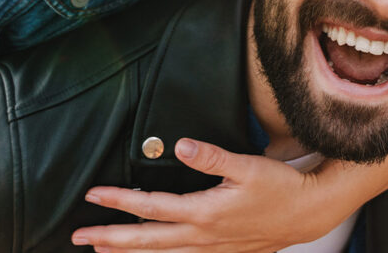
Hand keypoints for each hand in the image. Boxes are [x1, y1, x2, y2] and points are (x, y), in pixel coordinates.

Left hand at [72, 138, 343, 251]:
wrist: (308, 213)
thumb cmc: (279, 187)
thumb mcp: (247, 166)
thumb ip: (211, 156)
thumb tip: (180, 145)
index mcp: (205, 213)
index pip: (151, 207)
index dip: (120, 201)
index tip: (93, 195)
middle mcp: (202, 236)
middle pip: (146, 241)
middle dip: (109, 239)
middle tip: (78, 237)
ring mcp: (211, 249)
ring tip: (102, 251)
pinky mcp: (221, 252)